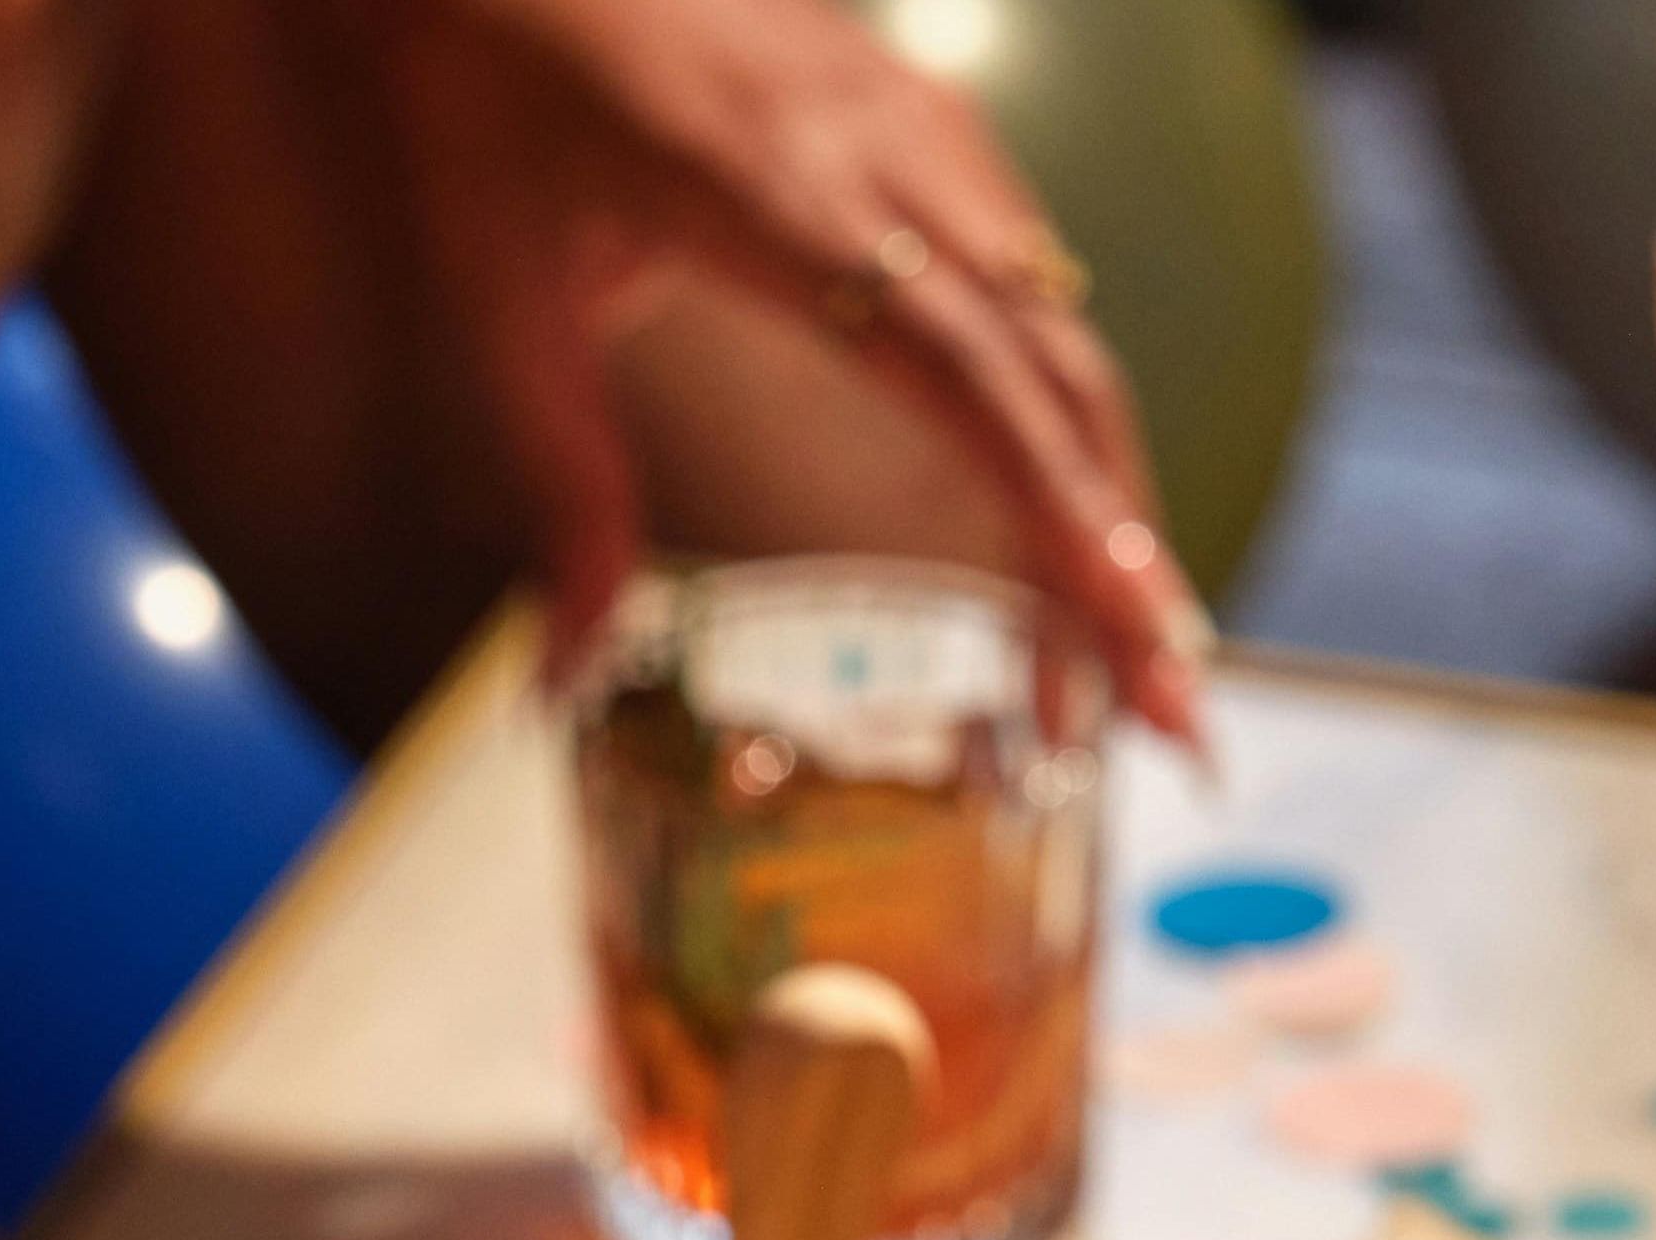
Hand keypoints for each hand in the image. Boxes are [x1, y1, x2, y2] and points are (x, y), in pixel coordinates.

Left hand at [364, 0, 1208, 738]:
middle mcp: (892, 161)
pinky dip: (1063, 410)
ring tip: (1123, 655)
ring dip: (1107, 500)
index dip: (1071, 532)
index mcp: (789, 209)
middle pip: (1064, 384)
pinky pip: (1030, 277)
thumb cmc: (485, 104)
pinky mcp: (927, 118)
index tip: (1135, 653)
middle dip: (1127, 563)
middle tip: (1170, 718)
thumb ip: (558, 488)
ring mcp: (925, 128)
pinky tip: (1064, 516)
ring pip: (1067, 335)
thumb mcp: (500, 306)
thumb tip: (565, 684)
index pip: (979, 392)